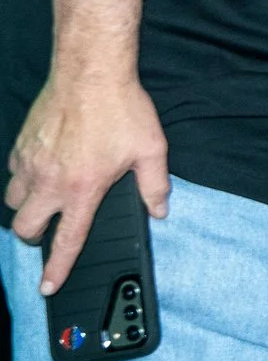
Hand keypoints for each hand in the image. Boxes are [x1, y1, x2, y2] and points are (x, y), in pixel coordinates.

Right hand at [6, 75, 169, 293]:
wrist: (90, 73)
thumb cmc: (123, 110)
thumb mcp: (152, 150)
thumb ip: (156, 185)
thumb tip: (160, 210)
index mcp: (83, 189)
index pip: (67, 240)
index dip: (57, 268)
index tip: (48, 287)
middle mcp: (50, 181)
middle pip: (26, 228)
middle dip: (34, 238)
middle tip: (48, 231)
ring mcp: (30, 164)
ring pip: (12, 202)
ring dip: (26, 208)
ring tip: (45, 201)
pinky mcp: (20, 146)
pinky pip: (12, 174)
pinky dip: (22, 180)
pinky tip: (41, 171)